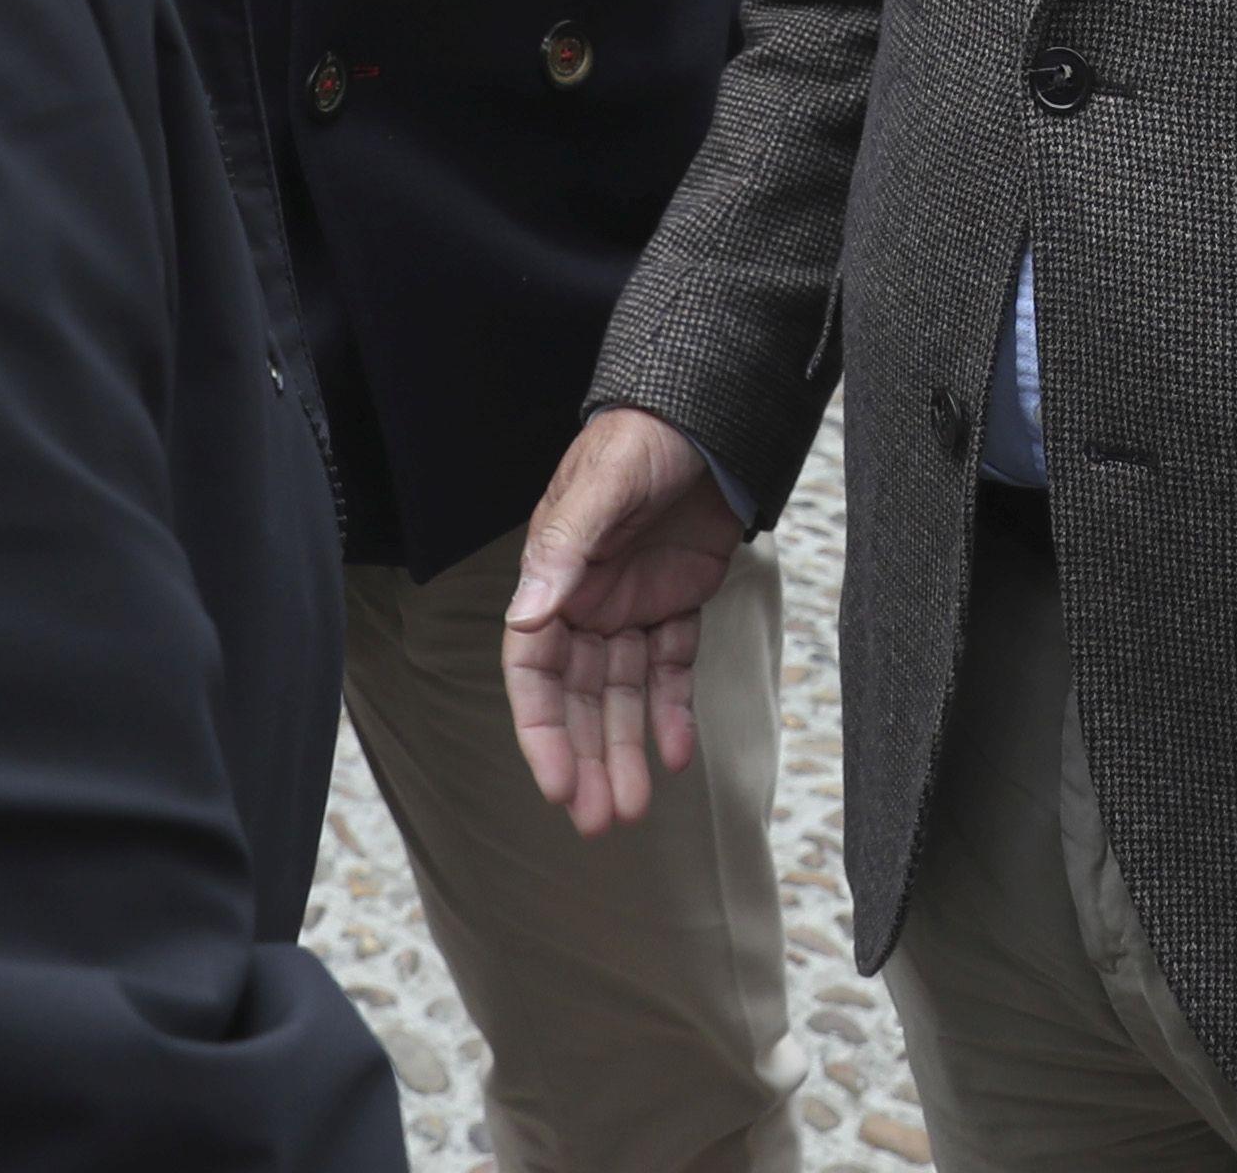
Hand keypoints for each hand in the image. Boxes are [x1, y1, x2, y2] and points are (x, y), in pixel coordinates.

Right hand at [503, 406, 744, 834]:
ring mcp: (631, 603)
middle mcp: (585, 600)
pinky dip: (673, 710)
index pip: (536, 673)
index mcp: (553, 579)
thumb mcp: (598, 488)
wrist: (708, 413)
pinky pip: (671, 666)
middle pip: (581, 698)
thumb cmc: (640, 439)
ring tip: (633, 809)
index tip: (556, 785)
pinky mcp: (676, 600)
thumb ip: (564, 552)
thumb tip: (528, 617)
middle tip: (598, 822)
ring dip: (627, 748)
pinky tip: (676, 756)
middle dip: (588, 758)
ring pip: (625, 693)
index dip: (543, 731)